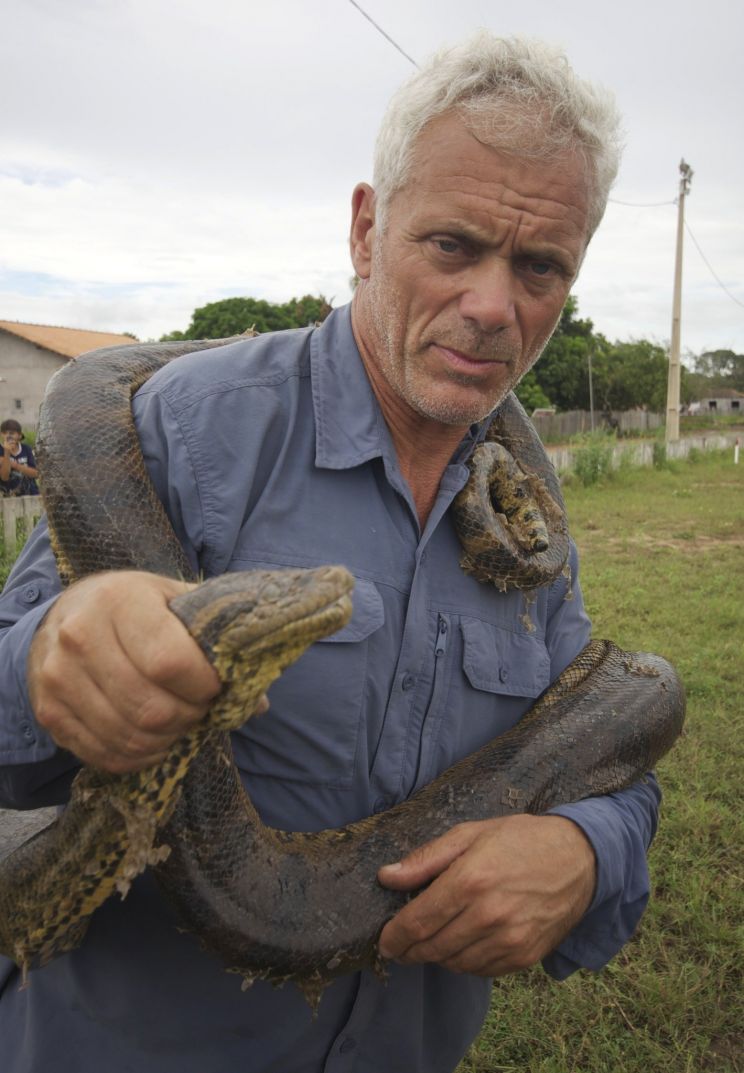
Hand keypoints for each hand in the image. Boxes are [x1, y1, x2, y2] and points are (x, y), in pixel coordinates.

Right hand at [28, 571, 223, 772]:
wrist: (67, 615)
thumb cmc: (135, 607)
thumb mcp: (175, 600)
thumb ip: (217, 638)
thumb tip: (258, 701)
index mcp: (118, 600)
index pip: (170, 662)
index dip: (204, 685)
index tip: (215, 684)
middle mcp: (79, 637)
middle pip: (151, 708)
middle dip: (190, 716)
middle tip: (200, 707)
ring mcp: (57, 678)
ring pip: (129, 736)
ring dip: (168, 740)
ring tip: (179, 721)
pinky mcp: (49, 713)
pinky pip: (105, 755)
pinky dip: (139, 756)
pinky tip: (153, 738)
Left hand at [377, 814, 595, 975]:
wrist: (578, 858)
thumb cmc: (519, 840)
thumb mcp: (470, 834)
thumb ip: (426, 858)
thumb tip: (387, 878)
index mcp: (470, 880)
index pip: (417, 923)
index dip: (394, 937)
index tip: (384, 941)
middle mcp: (488, 915)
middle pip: (432, 948)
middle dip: (410, 950)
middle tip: (401, 946)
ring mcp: (509, 939)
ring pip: (455, 963)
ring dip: (437, 956)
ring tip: (434, 940)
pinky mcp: (525, 955)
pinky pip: (481, 970)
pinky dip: (465, 962)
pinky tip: (464, 943)